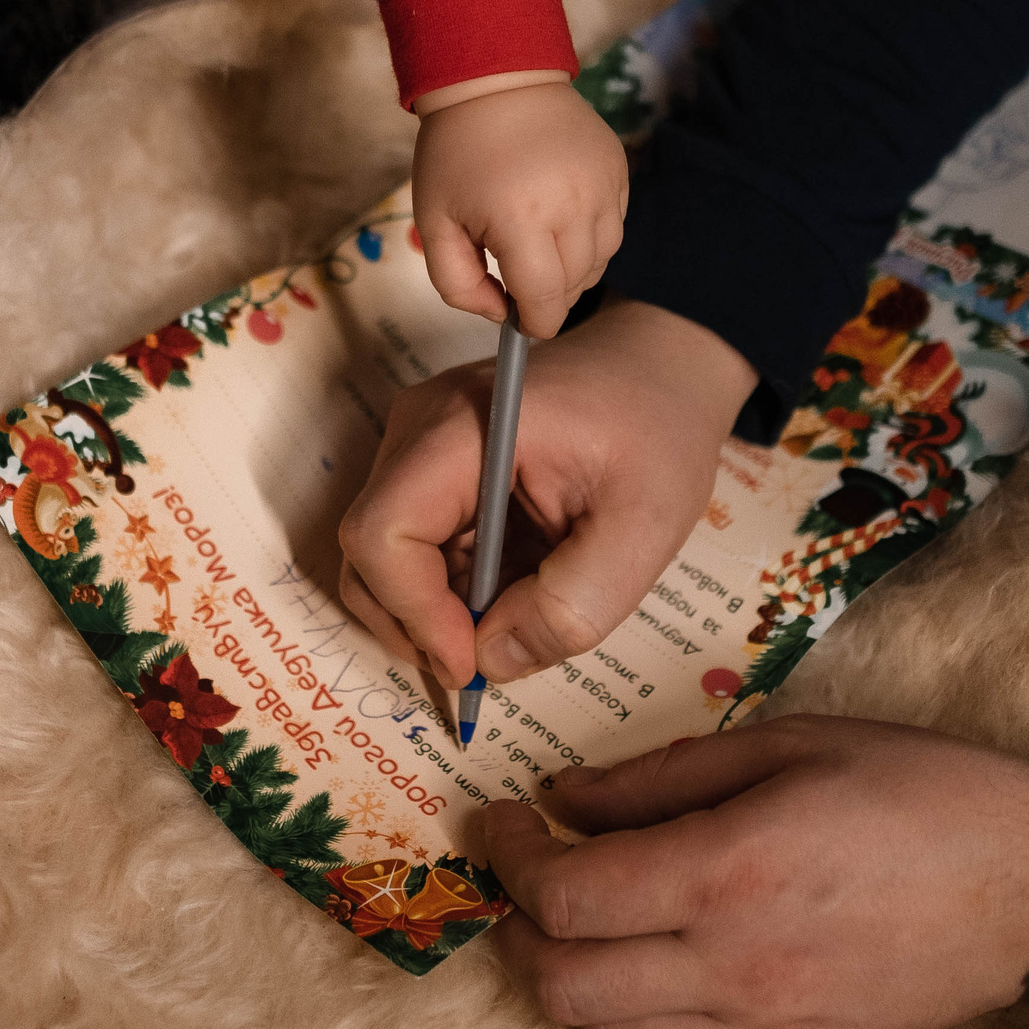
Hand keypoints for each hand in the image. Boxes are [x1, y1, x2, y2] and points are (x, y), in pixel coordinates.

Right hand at [337, 296, 756, 688]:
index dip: (415, 613)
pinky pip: (412, 546)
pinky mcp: (429, 467)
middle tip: (489, 660)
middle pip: (368, 553)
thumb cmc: (656, 429)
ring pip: (384, 559)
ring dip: (434, 612)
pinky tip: (513, 588)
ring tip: (514, 619)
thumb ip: (572, 608)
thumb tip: (491, 660)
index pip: (384, 533)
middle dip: (417, 624)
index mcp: (462, 428)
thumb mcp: (642, 529)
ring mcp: (416, 445)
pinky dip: (447, 590)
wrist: (659, 368)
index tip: (472, 661)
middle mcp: (418, 429)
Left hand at [409, 71, 627, 338]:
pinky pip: (614, 226)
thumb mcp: (434, 222)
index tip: (522, 323)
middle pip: (575, 284)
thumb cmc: (457, 153)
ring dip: (573, 270)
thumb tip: (499, 313)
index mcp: (520, 219)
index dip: (535, 322)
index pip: (545, 298)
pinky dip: (591, 238)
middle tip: (520, 279)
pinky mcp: (618, 168)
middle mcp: (571, 204)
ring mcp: (602, 185)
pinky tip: (561, 220)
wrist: (494, 79)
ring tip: (540, 249)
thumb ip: (457, 283)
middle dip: (548, 295)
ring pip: (602, 259)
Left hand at [486, 715, 1028, 1028]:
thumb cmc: (919, 793)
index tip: (500, 820)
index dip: (510, 857)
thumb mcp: (786, 745)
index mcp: (727, 873)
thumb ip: (659, 778)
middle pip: (565, 982)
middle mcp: (733, 966)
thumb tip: (567, 796)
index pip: (566, 895)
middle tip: (527, 873)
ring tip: (584, 919)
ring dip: (572, 977)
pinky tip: (651, 979)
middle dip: (520, 927)